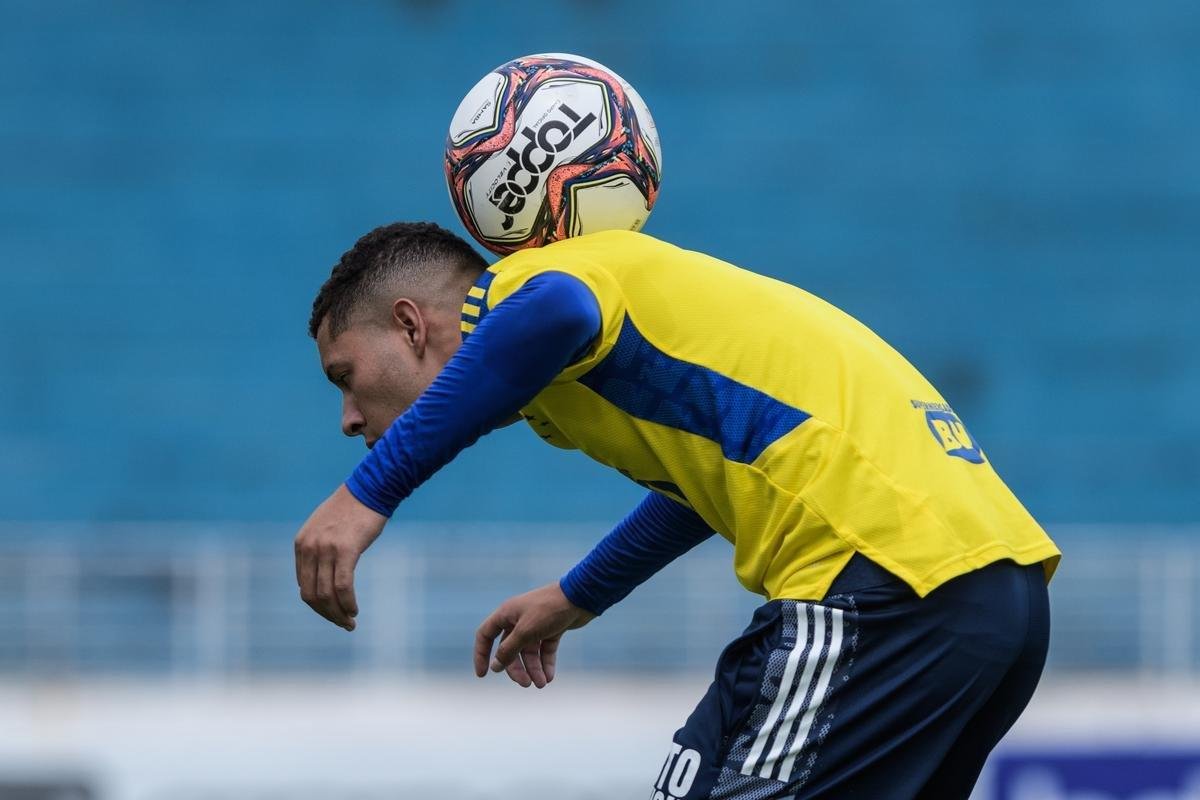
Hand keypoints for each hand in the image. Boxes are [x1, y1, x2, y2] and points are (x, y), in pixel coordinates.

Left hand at [294, 484, 386, 630]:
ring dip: (338, 613)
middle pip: (312, 595)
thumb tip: (322, 578)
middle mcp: (309, 548)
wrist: (369, 489)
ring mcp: (326, 549)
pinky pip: (343, 586)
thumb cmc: (352, 509)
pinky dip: (348, 603)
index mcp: (301, 544)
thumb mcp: (325, 528)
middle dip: (327, 614)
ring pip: (327, 594)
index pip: (303, 586)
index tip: (333, 612)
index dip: (318, 605)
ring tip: (350, 622)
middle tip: (342, 624)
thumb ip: (318, 551)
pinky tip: (354, 610)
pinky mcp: (345, 550)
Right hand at [474, 582, 594, 687]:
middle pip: (510, 649)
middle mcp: (518, 619)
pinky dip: (546, 663)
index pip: (485, 635)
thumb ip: (508, 650)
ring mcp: (535, 624)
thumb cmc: (549, 610)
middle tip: (526, 684)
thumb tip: (495, 666)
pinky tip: (550, 676)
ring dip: (534, 669)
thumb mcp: (525, 632)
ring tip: (542, 683)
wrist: (580, 598)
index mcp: (506, 614)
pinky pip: (544, 650)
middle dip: (517, 668)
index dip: (481, 654)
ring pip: (528, 652)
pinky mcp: (551, 629)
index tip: (482, 675)